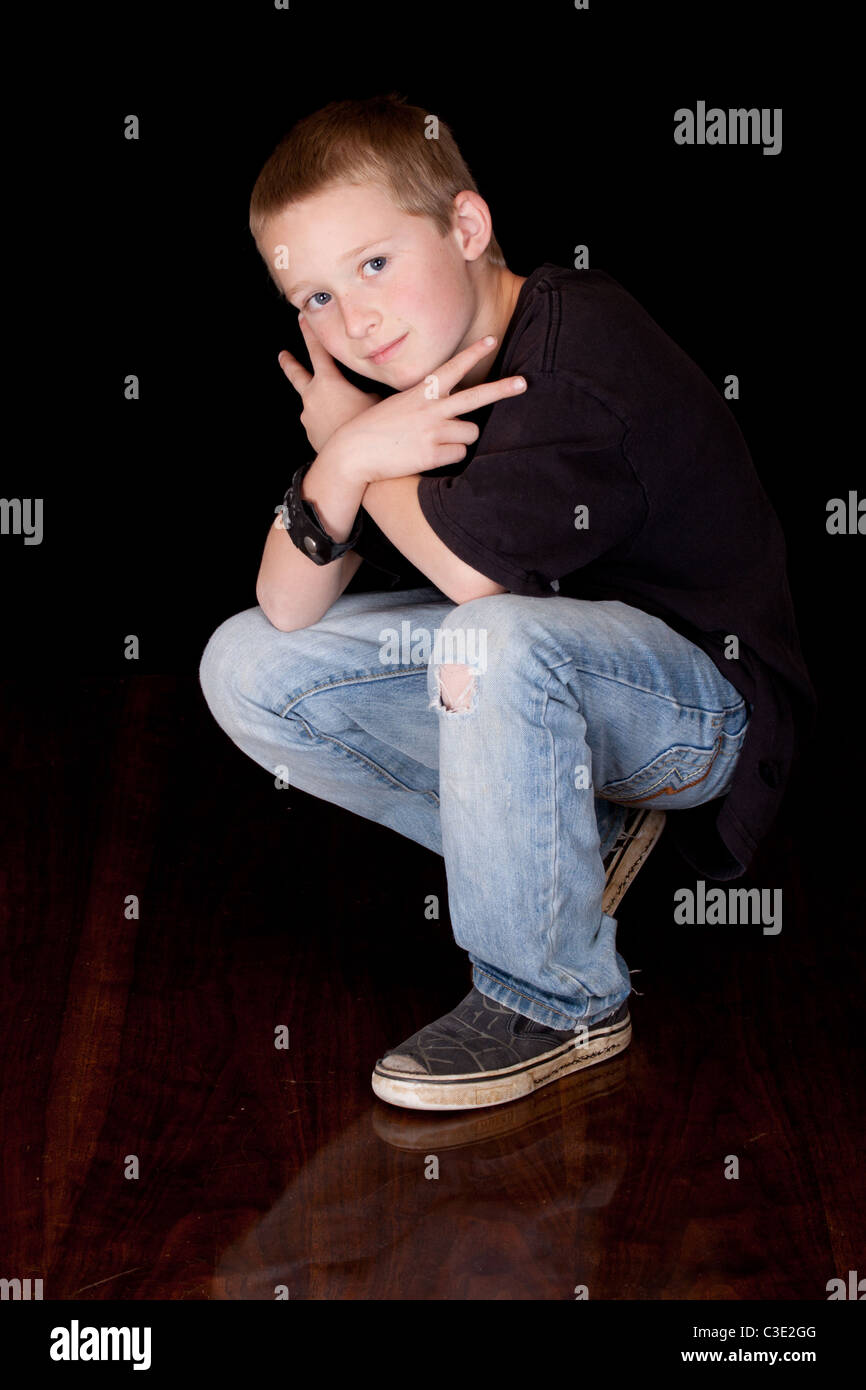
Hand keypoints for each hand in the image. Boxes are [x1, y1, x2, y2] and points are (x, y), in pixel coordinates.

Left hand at [278, 313, 382, 454]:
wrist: (352, 459)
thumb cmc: (366, 426)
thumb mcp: (375, 399)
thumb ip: (366, 389)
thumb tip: (369, 389)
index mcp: (328, 382)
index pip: (317, 350)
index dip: (309, 333)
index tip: (302, 318)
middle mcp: (312, 397)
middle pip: (296, 374)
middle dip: (289, 363)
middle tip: (283, 355)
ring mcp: (308, 416)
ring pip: (312, 404)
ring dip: (322, 404)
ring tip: (340, 412)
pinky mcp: (310, 434)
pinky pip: (318, 422)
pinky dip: (327, 422)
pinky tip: (341, 428)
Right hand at [329, 336, 527, 484]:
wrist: (353, 452)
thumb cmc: (376, 429)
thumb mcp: (400, 405)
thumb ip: (427, 403)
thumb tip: (454, 411)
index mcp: (422, 392)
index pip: (452, 368)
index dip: (473, 353)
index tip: (491, 339)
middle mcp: (431, 408)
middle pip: (476, 397)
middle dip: (503, 389)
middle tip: (524, 384)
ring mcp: (434, 431)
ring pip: (470, 433)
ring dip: (459, 439)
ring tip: (435, 442)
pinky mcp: (433, 454)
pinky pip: (459, 455)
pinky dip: (449, 458)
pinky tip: (428, 456)